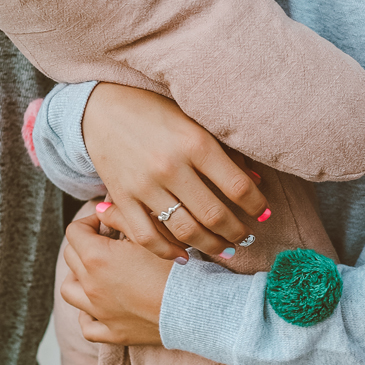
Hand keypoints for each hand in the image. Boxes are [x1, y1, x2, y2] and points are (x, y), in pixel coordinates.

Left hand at [60, 208, 169, 346]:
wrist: (197, 308)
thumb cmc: (177, 268)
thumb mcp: (151, 233)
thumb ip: (122, 216)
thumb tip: (101, 209)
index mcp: (97, 258)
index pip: (75, 231)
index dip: (90, 221)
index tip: (107, 223)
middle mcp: (91, 285)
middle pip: (71, 257)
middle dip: (86, 245)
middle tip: (108, 242)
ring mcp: (100, 312)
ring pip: (69, 290)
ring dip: (78, 277)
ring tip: (96, 273)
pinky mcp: (113, 333)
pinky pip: (87, 327)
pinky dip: (88, 315)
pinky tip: (99, 307)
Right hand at [82, 84, 266, 261]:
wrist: (101, 108)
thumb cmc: (155, 112)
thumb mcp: (194, 121)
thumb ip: (224, 152)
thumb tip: (255, 183)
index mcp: (195, 142)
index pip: (238, 186)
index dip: (257, 206)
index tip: (264, 214)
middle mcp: (171, 166)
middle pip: (214, 215)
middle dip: (237, 232)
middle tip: (247, 237)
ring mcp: (144, 185)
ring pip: (185, 231)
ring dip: (210, 246)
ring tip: (224, 249)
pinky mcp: (121, 198)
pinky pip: (147, 236)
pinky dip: (168, 252)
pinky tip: (185, 256)